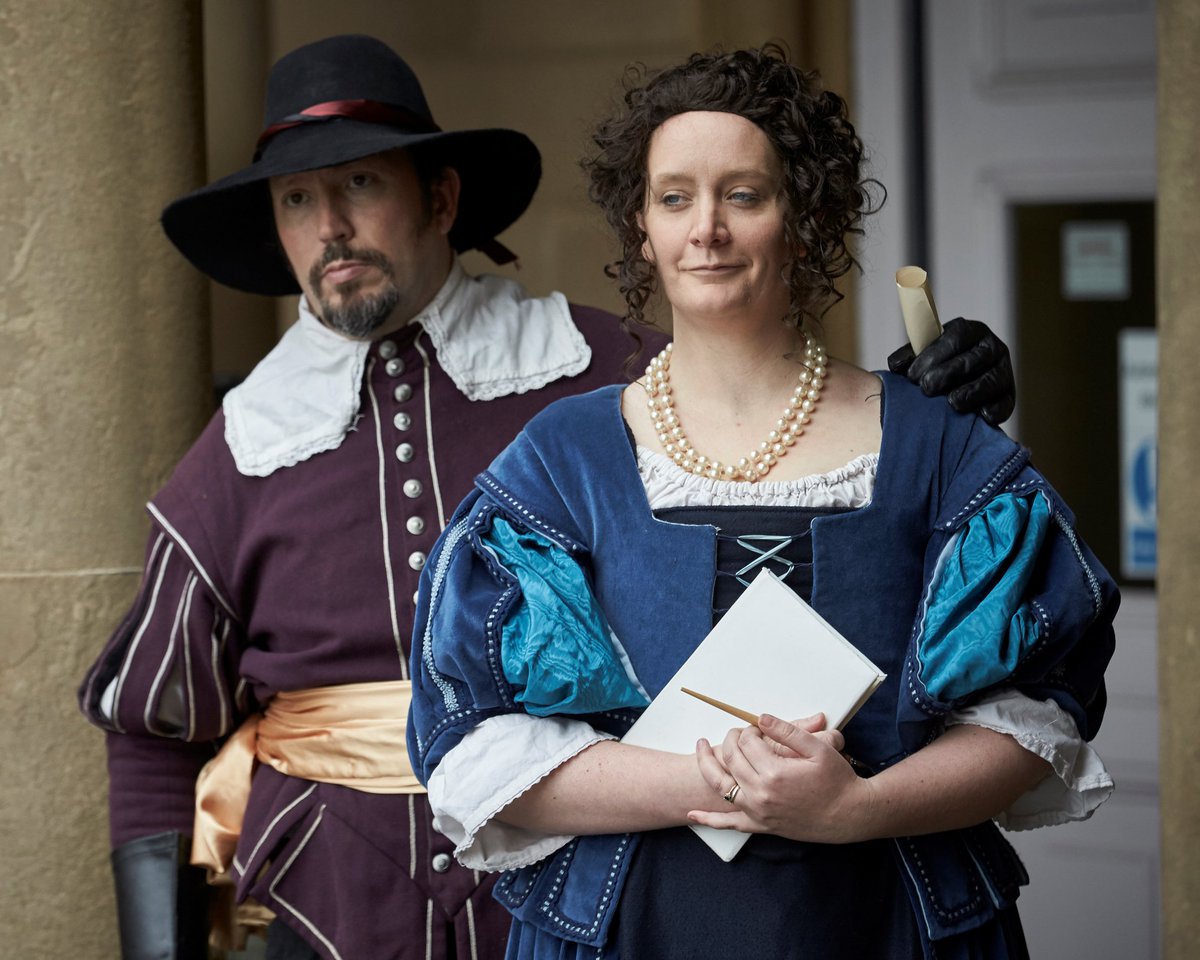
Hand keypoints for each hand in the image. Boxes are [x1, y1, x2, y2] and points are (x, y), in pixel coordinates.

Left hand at [689, 713, 867, 843]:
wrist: (850, 815)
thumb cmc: (837, 780)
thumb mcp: (818, 748)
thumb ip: (788, 730)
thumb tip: (760, 718)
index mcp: (774, 772)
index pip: (747, 742)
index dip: (749, 730)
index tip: (757, 728)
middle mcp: (761, 794)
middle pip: (731, 759)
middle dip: (731, 740)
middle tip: (738, 733)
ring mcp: (759, 812)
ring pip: (721, 786)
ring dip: (707, 765)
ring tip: (699, 748)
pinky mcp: (762, 826)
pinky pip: (730, 824)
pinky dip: (710, 820)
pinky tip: (693, 814)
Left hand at [888, 317, 1014, 425]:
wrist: (958, 388)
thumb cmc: (936, 367)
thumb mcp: (924, 356)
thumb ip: (911, 357)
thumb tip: (896, 365)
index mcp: (971, 332)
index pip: (956, 337)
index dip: (934, 354)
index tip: (913, 374)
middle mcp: (991, 348)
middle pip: (973, 359)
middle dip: (948, 373)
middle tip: (926, 388)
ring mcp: (1003, 371)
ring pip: (992, 380)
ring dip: (972, 391)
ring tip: (952, 402)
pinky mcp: (1009, 396)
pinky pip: (1006, 403)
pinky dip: (996, 409)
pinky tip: (983, 415)